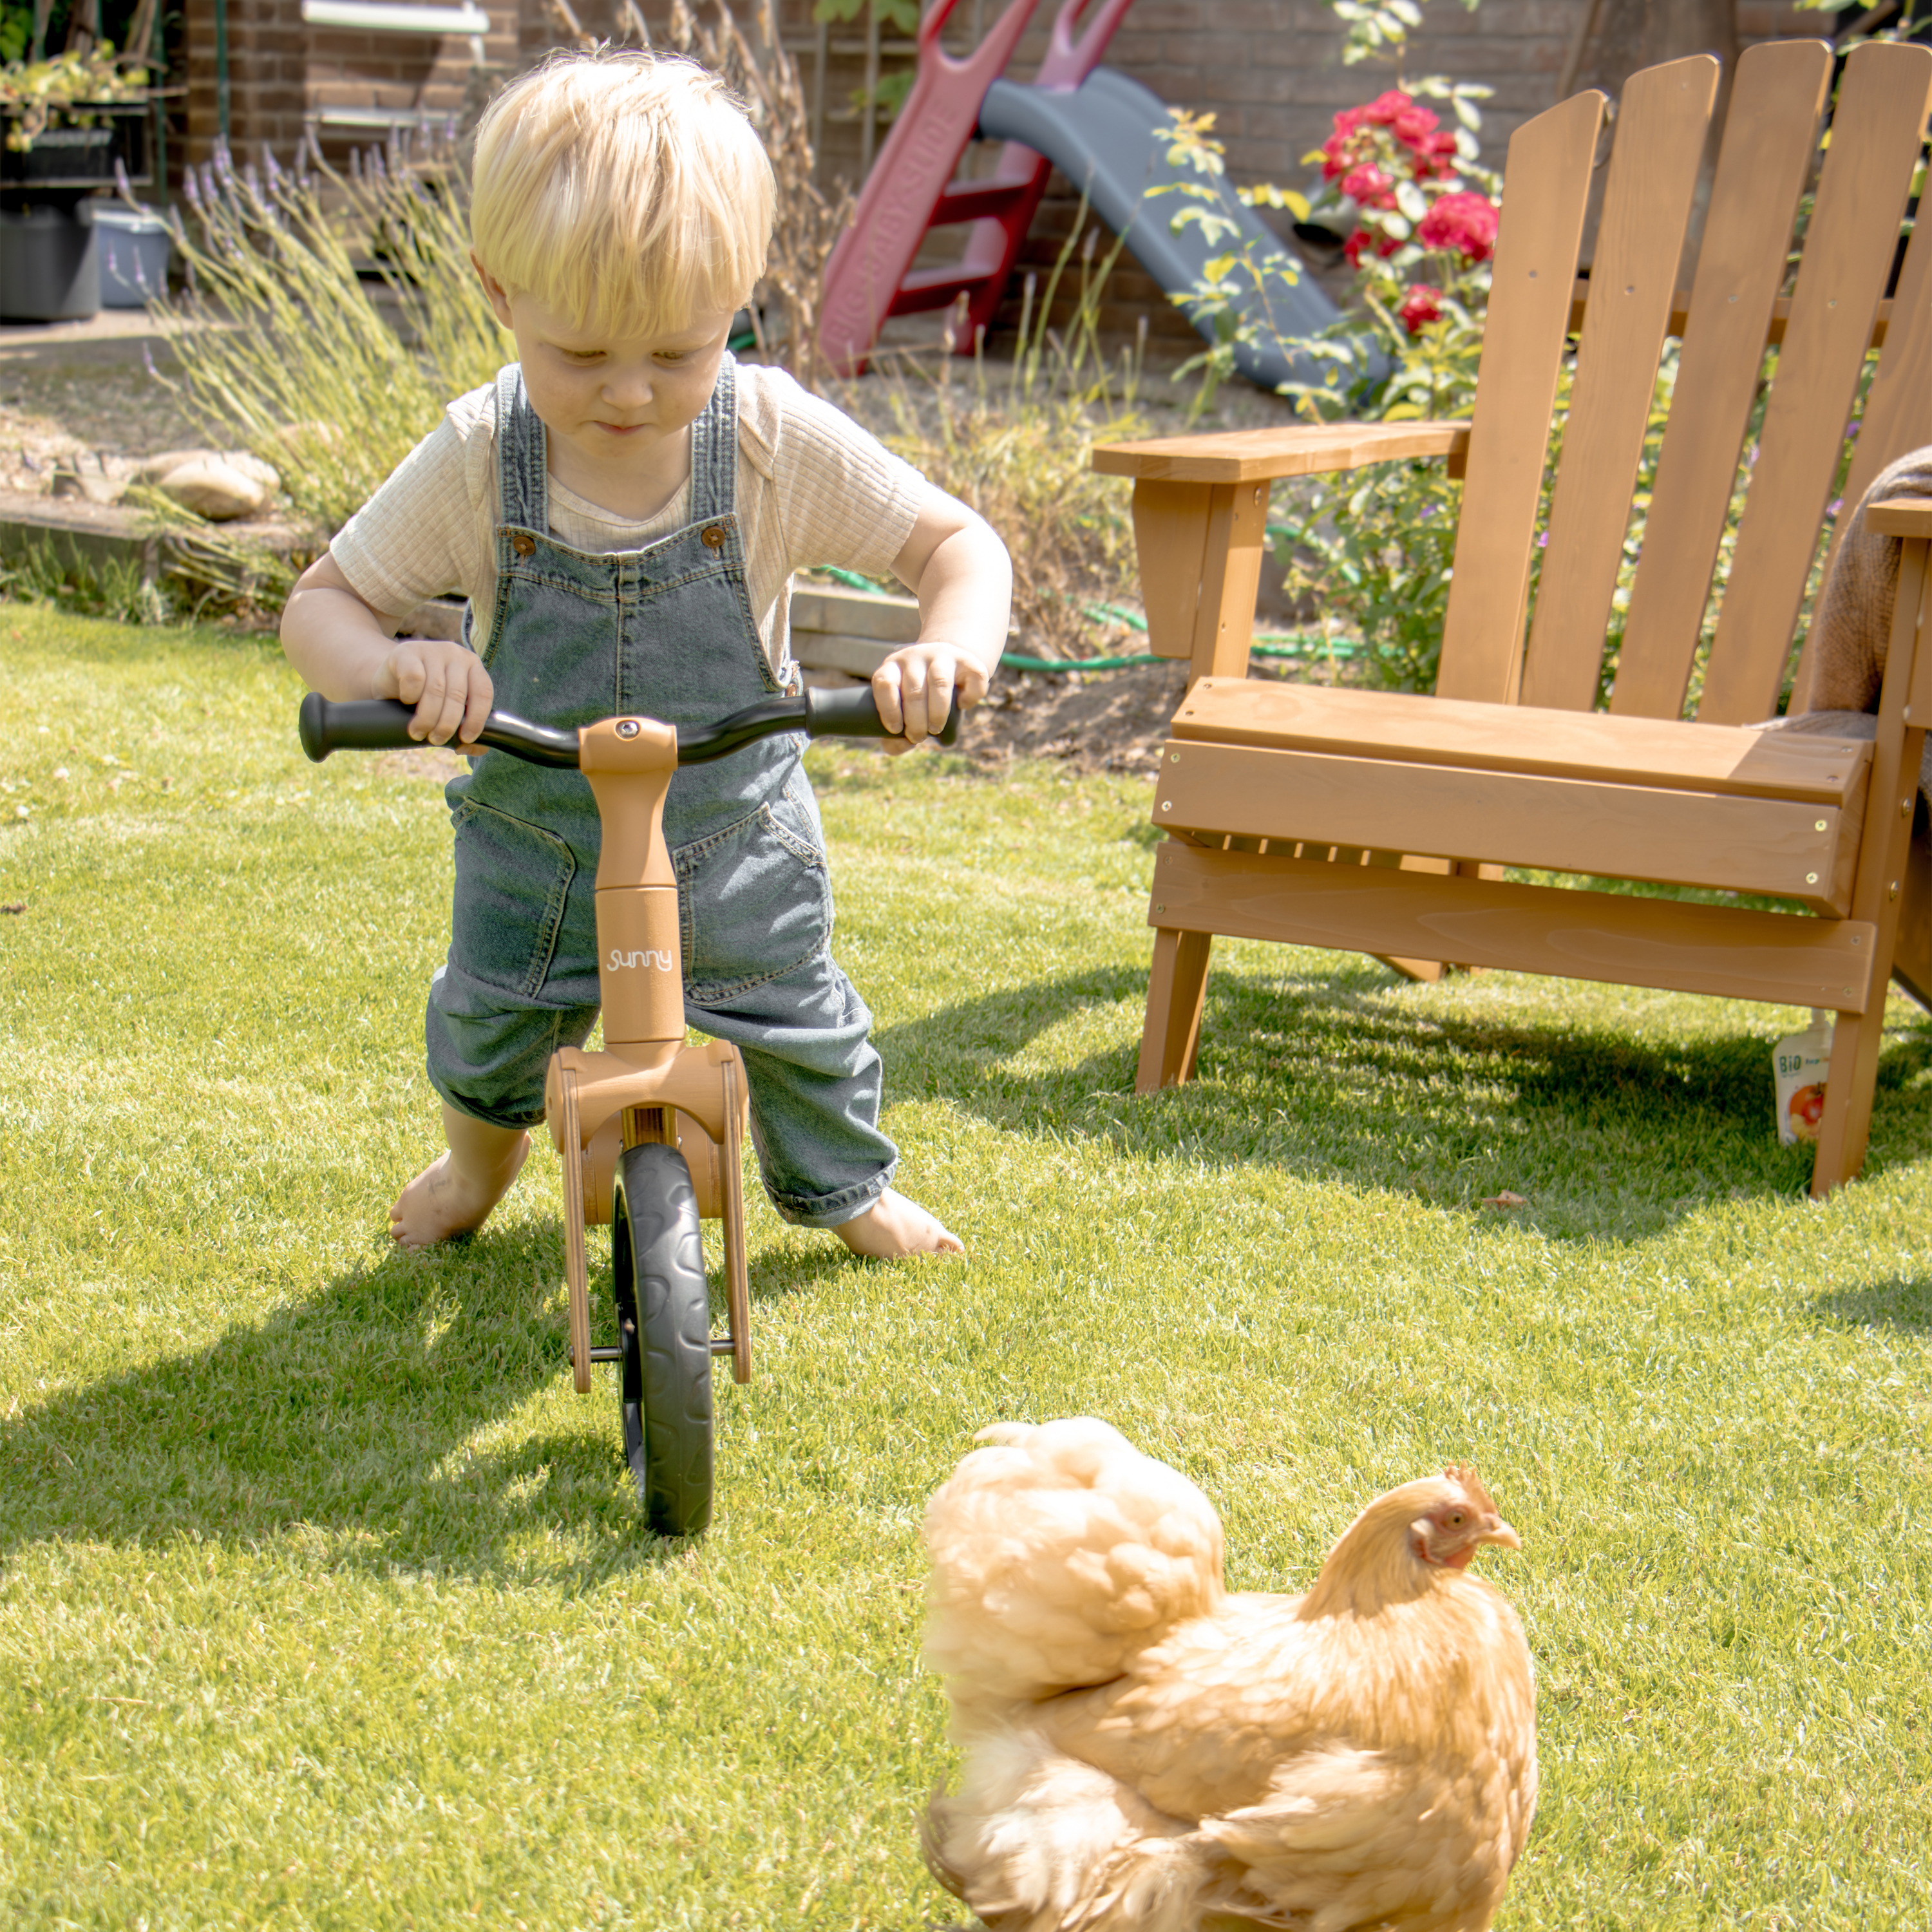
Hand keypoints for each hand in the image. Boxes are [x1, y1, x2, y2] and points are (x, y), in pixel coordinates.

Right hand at [375, 639, 493, 745]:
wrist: (389, 679)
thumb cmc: (423, 698)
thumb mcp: (447, 711)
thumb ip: (465, 728)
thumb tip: (475, 748)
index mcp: (473, 666)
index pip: (483, 693)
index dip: (477, 720)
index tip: (465, 738)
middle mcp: (456, 654)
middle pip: (457, 696)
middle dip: (446, 724)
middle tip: (435, 739)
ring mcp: (431, 649)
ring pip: (436, 690)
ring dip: (427, 718)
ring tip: (418, 731)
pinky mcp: (406, 651)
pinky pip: (414, 678)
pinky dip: (411, 696)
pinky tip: (407, 702)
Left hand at [872, 642, 988, 752]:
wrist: (946, 672)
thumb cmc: (918, 701)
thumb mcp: (901, 714)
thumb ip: (894, 737)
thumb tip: (904, 743)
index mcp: (893, 666)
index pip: (885, 683)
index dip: (889, 710)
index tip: (896, 729)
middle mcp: (915, 656)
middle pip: (914, 690)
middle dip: (916, 722)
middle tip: (919, 737)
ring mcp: (941, 654)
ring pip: (940, 682)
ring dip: (938, 713)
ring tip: (936, 729)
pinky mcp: (966, 659)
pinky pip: (973, 678)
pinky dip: (969, 698)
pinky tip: (962, 705)